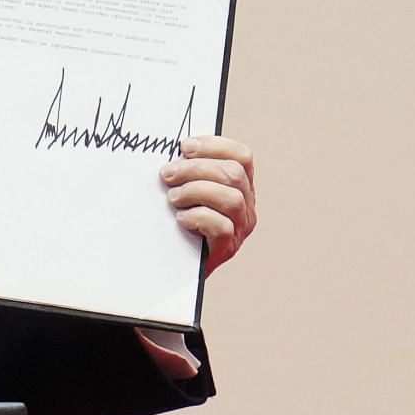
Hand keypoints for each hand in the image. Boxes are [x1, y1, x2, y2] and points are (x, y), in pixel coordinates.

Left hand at [160, 136, 254, 274]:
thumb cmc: (179, 225)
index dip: (215, 146)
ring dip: (196, 191)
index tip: (185, 146)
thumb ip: (189, 174)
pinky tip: (180, 218)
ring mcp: (240, 228)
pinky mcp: (228, 248)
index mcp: (241, 187)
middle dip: (196, 168)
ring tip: (173, 198)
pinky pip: (222, 226)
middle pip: (233, 174)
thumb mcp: (188, 193)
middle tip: (167, 174)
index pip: (242, 156)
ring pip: (232, 199)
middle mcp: (247, 206)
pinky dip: (198, 217)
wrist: (175, 269)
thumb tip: (172, 155)